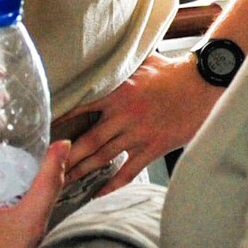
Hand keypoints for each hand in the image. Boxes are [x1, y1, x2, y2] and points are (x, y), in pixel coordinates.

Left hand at [55, 53, 218, 190]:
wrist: (203, 85)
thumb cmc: (173, 71)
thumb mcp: (141, 62)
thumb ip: (120, 65)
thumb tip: (103, 53)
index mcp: (117, 93)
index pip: (81, 107)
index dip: (62, 120)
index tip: (43, 130)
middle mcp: (124, 116)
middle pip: (88, 141)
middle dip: (66, 156)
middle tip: (46, 168)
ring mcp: (138, 135)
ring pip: (103, 158)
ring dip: (82, 172)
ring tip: (63, 183)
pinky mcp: (153, 148)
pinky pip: (128, 171)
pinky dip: (112, 184)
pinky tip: (98, 195)